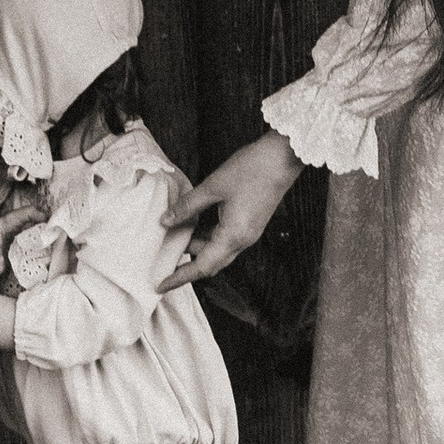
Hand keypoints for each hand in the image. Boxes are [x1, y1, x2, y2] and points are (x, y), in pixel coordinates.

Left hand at [164, 132, 302, 288]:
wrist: (282, 158)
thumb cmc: (251, 169)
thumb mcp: (213, 186)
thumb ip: (188, 206)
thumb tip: (165, 221)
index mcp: (233, 236)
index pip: (202, 266)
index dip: (180, 277)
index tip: (161, 286)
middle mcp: (243, 241)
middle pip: (211, 263)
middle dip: (187, 267)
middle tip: (164, 264)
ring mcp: (248, 233)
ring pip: (218, 251)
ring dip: (197, 249)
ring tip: (174, 239)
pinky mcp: (251, 224)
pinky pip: (226, 240)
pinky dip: (208, 238)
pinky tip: (194, 225)